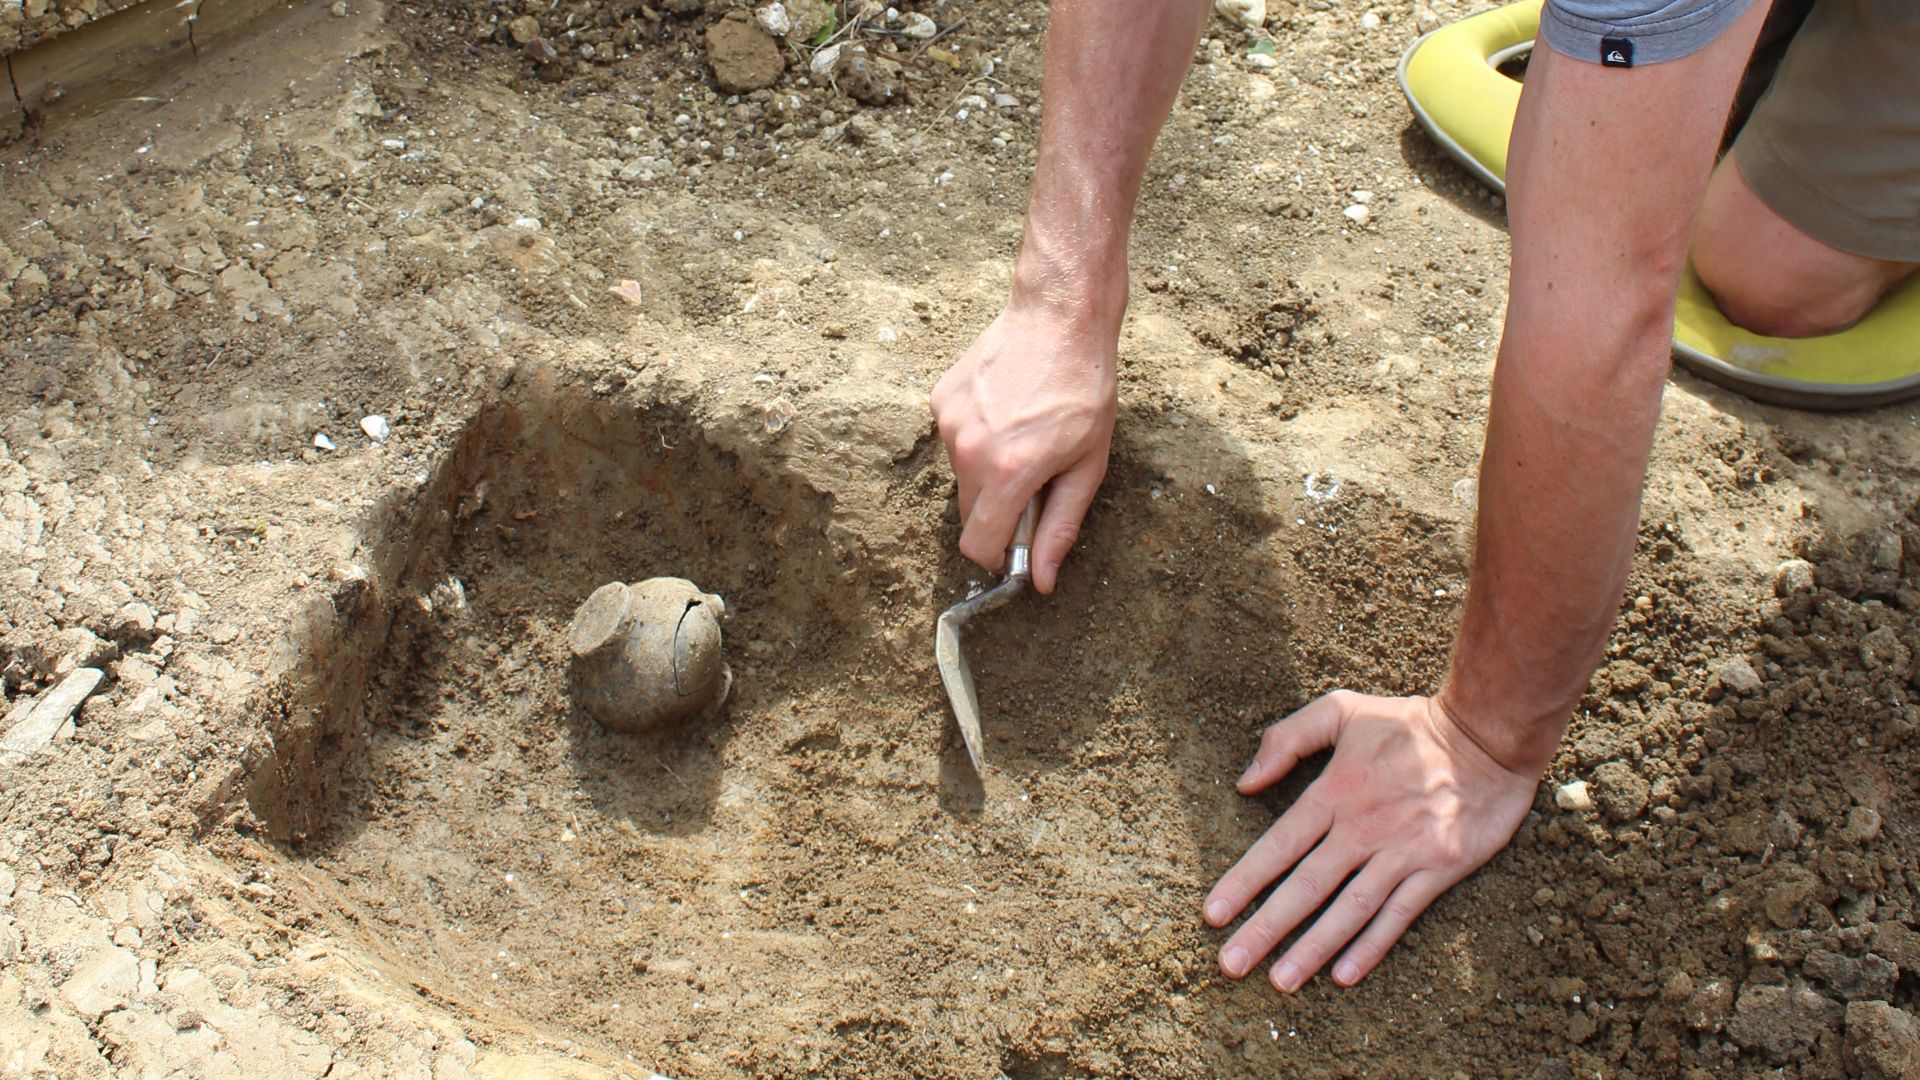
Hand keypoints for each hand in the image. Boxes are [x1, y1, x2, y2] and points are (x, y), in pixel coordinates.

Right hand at [930, 298, 1117, 593]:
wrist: (1059, 317)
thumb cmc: (1084, 389)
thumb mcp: (1087, 465)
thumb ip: (1059, 526)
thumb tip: (1041, 580)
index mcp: (1008, 473)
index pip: (978, 546)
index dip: (999, 556)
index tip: (1018, 546)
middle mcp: (969, 451)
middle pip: (969, 514)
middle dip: (998, 512)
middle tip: (1035, 479)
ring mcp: (949, 423)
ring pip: (963, 476)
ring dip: (988, 472)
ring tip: (1024, 434)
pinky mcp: (940, 400)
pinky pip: (955, 440)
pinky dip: (977, 439)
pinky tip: (1005, 409)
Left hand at [1203, 690, 1539, 991]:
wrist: (1488, 735)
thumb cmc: (1409, 724)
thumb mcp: (1341, 711)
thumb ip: (1287, 739)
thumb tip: (1245, 782)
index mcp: (1334, 792)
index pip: (1278, 845)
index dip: (1243, 882)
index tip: (1213, 914)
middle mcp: (1362, 828)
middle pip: (1305, 887)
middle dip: (1265, 928)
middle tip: (1231, 965)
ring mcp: (1401, 852)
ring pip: (1348, 909)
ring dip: (1312, 948)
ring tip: (1280, 981)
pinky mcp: (1438, 868)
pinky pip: (1398, 915)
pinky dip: (1371, 946)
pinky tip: (1344, 975)